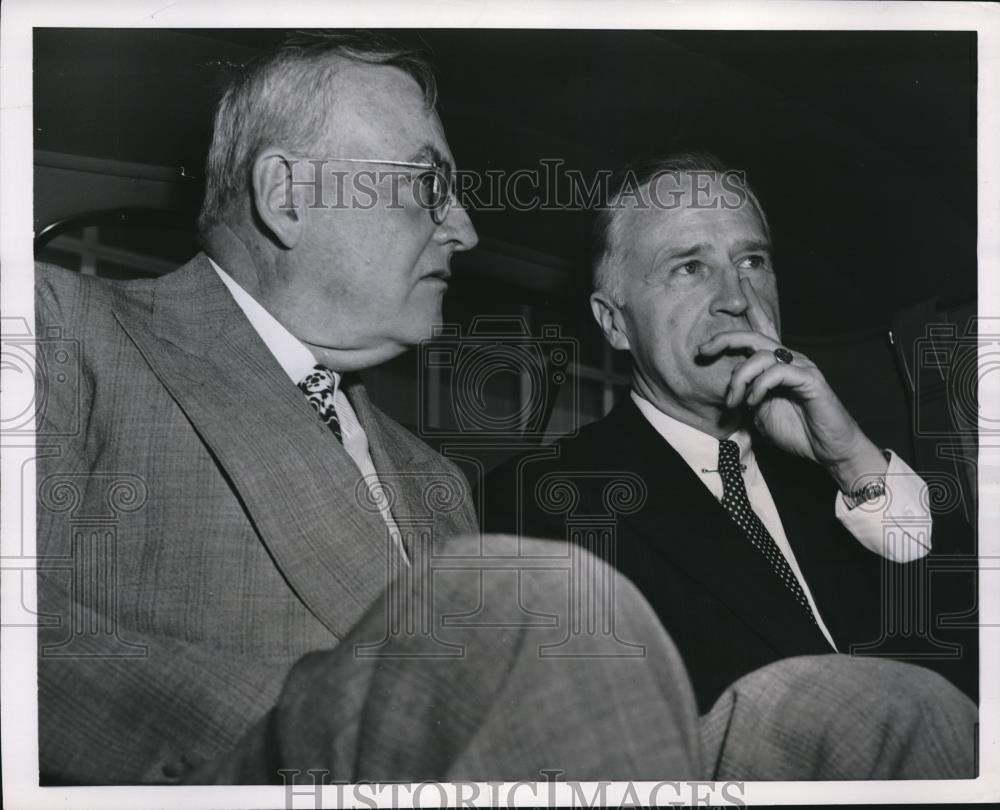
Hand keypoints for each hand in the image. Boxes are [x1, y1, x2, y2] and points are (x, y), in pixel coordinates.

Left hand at [698, 278, 887, 491]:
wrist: (829, 450)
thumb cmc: (798, 429)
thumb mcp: (760, 411)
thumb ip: (747, 393)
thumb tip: (730, 386)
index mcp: (777, 363)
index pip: (763, 326)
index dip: (752, 302)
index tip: (739, 282)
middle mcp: (789, 358)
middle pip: (754, 334)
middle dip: (725, 337)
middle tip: (703, 350)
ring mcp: (801, 367)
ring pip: (760, 354)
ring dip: (739, 378)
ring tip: (734, 400)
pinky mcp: (810, 380)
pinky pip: (777, 371)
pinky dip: (759, 385)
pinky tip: (754, 400)